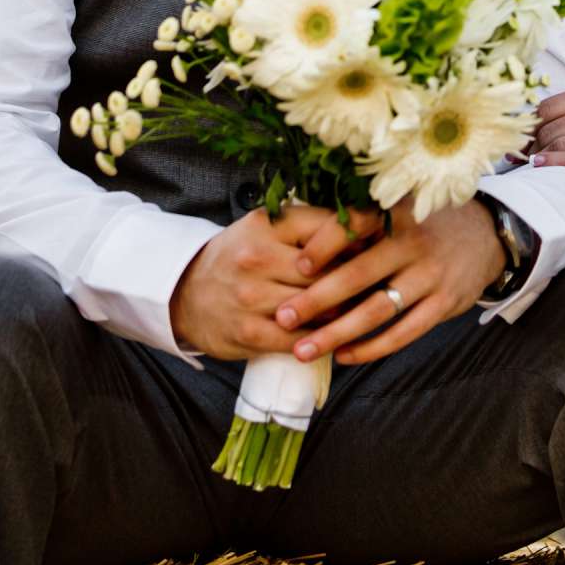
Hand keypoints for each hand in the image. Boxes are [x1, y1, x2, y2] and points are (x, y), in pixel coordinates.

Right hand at [168, 204, 382, 360]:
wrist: (184, 293)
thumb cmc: (238, 257)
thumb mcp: (266, 227)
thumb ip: (309, 224)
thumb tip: (369, 227)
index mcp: (267, 224)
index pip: (328, 225)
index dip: (361, 238)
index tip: (379, 246)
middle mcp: (257, 256)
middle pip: (328, 269)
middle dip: (357, 279)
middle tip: (377, 285)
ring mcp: (251, 296)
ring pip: (318, 306)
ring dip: (344, 313)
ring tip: (361, 312)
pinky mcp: (248, 332)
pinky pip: (299, 339)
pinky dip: (322, 340)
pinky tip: (335, 338)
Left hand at [272, 197, 505, 366]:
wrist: (486, 235)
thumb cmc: (424, 223)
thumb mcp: (398, 209)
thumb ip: (360, 224)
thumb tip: (298, 244)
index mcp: (396, 212)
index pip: (354, 224)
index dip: (323, 245)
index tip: (295, 266)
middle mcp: (414, 242)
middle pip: (358, 274)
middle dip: (316, 299)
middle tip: (283, 316)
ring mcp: (431, 275)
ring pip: (377, 310)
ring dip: (337, 333)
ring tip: (304, 349)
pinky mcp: (444, 304)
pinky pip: (403, 333)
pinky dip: (372, 347)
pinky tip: (345, 355)